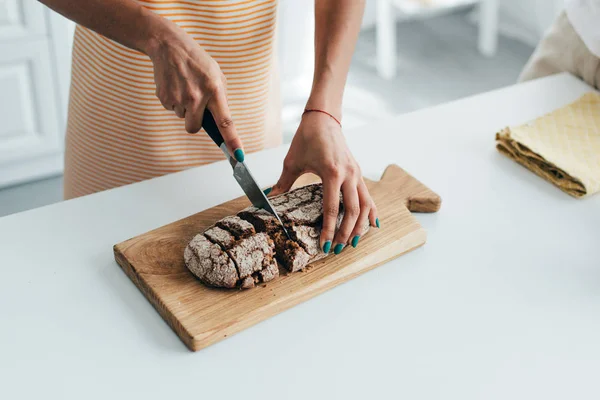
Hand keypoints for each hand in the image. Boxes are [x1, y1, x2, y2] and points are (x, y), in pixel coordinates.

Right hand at [146, 27, 243, 159]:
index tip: (237, 156)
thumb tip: (220, 123)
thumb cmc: (197, 62)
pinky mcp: (164, 98)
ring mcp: (178, 98)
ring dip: (184, 107)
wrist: (169, 47)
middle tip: (195, 104)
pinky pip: (172, 109)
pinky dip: (174, 101)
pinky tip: (175, 85)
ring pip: (183, 117)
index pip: (225, 122)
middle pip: (194, 127)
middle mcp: (196, 97)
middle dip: (195, 121)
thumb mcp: (216, 75)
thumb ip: (220, 99)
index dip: (232, 141)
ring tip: (185, 86)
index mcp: (214, 90)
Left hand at [269, 112, 378, 253]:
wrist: (323, 118)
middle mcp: (348, 174)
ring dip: (359, 226)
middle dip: (345, 233)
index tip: (324, 245)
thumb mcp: (292, 162)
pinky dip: (371, 211)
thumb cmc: (307, 138)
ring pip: (365, 206)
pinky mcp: (358, 172)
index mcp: (331, 172)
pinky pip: (368, 196)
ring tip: (352, 242)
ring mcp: (356, 173)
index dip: (329, 230)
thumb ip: (283, 184)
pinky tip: (372, 225)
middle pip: (352, 211)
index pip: (332, 208)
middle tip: (337, 249)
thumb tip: (269, 201)